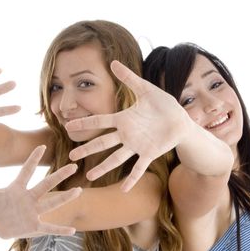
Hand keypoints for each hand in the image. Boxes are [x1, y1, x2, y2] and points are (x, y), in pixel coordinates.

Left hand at [0, 145, 81, 238]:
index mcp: (17, 188)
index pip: (26, 171)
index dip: (32, 159)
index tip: (41, 146)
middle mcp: (29, 198)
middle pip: (46, 185)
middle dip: (59, 175)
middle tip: (73, 165)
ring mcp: (33, 212)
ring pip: (52, 203)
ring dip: (65, 198)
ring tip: (78, 191)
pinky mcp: (34, 226)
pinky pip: (49, 227)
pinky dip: (60, 229)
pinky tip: (73, 230)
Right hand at [65, 60, 190, 191]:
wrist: (181, 120)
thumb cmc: (164, 105)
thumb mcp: (146, 89)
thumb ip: (129, 78)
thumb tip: (112, 62)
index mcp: (124, 119)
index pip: (100, 122)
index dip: (85, 123)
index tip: (69, 126)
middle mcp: (127, 134)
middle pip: (103, 143)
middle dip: (87, 150)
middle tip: (72, 157)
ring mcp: (137, 146)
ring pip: (117, 158)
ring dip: (104, 167)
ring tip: (90, 177)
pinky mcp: (149, 153)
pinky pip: (139, 167)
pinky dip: (132, 178)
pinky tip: (124, 189)